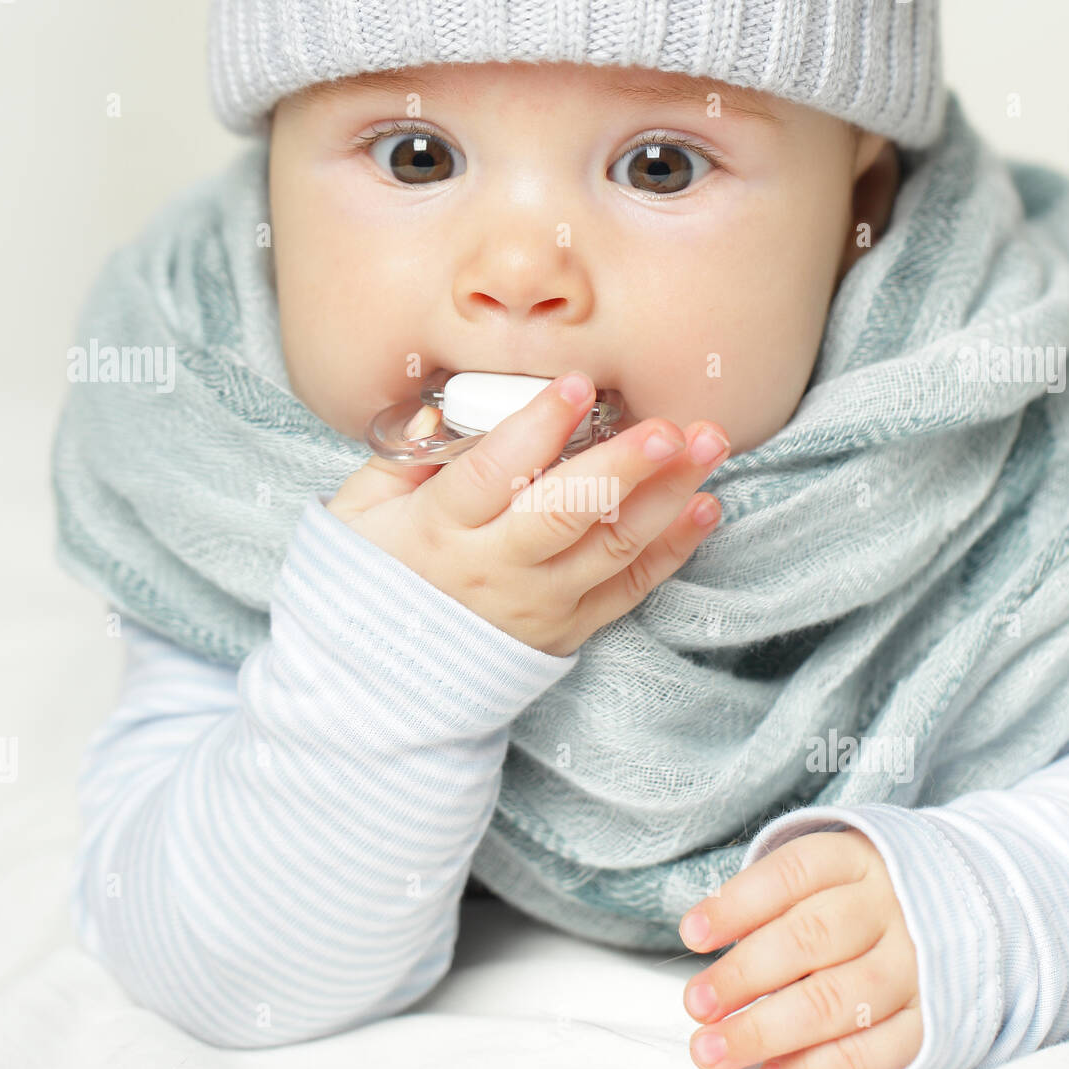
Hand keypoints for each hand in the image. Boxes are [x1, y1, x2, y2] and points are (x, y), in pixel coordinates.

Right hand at [327, 372, 730, 656]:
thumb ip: (404, 455)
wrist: (379, 681)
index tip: (576, 386)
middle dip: (623, 467)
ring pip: (612, 548)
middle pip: (566, 514)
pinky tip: (705, 506)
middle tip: (670, 428)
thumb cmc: (371, 577)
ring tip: (708, 446)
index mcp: (438, 530)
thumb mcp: (359, 512)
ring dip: (667, 496)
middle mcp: (494, 569)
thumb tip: (448, 407)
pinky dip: (673, 548)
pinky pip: (629, 589)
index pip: (492, 474)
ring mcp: (538, 603)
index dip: (537, 429)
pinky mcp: (569, 629)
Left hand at [678, 829, 922, 1068]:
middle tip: (695, 1003)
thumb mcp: (824, 875)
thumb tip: (703, 941)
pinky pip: (876, 1054)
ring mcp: (916, 966)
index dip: (737, 904)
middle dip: (744, 976)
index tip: (692, 933)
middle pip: (809, 939)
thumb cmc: (855, 896)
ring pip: (837, 1001)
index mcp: (856, 860)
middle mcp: (890, 909)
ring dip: (767, 1030)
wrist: (960, 910)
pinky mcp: (932, 1021)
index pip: (792, 874)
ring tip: (714, 1048)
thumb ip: (773, 903)